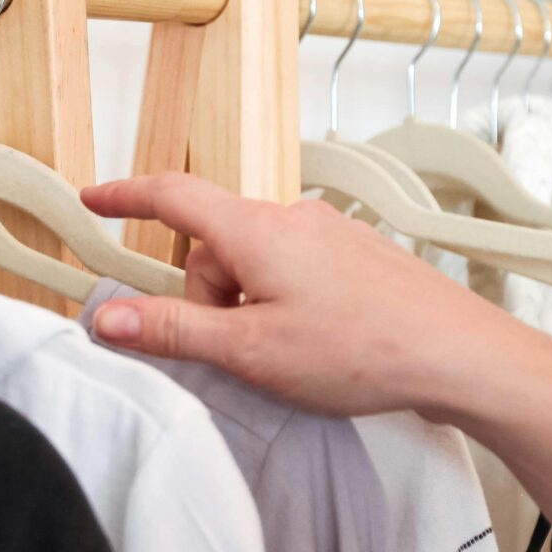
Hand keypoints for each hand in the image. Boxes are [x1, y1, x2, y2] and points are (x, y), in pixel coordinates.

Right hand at [80, 173, 551, 422]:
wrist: (459, 354)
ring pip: (255, 263)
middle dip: (206, 299)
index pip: (172, 197)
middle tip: (236, 352)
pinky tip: (317, 344)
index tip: (92, 199)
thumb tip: (107, 316)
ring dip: (248, 306)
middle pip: (213, 247)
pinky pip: (293, 270)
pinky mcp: (356, 256)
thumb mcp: (250, 351)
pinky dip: (283, 304)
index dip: (126, 196)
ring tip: (286, 355)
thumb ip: (173, 331)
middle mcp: (291, 218)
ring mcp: (328, 234)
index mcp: (254, 230)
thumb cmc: (362, 350)